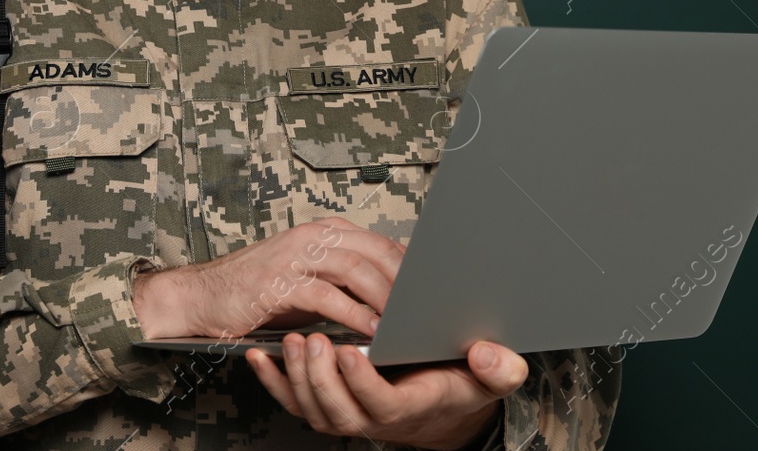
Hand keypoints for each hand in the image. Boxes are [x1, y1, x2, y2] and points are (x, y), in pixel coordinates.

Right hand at [131, 217, 404, 339]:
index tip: (432, 293)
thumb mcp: (309, 277)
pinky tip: (368, 331)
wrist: (204, 296)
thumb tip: (391, 298)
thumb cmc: (260, 290)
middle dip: (405, 284)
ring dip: (383, 298)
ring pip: (354, 269)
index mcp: (323, 231)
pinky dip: (352, 314)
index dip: (410, 268)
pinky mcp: (278, 282)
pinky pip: (325, 295)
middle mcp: (311, 237)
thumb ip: (346, 281)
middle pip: (374, 252)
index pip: (380, 243)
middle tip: (426, 310)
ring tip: (404, 322)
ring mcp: (294, 256)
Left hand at [246, 334, 527, 450]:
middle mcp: (372, 417)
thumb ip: (499, 367)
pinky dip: (272, 381)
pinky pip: (294, 400)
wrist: (443, 401)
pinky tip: (258, 356)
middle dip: (321, 377)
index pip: (380, 404)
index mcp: (409, 407)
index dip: (363, 383)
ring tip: (291, 341)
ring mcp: (346, 412)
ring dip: (296, 377)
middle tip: (314, 340)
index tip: (351, 352)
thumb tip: (487, 354)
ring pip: (312, 407)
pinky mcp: (328, 402)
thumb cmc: (464, 382)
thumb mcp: (495, 375)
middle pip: (337, 410)